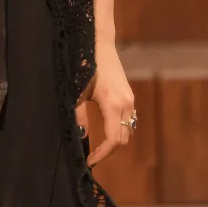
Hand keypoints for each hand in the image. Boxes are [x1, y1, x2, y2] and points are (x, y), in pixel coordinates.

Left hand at [79, 44, 135, 165]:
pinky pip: (128, 121)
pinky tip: (105, 133)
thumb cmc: (85, 65)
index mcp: (114, 104)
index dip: (102, 154)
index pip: (113, 140)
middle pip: (122, 138)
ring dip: (114, 142)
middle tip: (91, 158)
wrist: (99, 44)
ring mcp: (130, 101)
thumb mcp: (77, 91)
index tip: (89, 162)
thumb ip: (78, 115)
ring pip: (127, 130)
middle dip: (108, 151)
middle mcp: (127, 105)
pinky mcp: (129, 97)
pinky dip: (118, 131)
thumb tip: (80, 137)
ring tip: (97, 148)